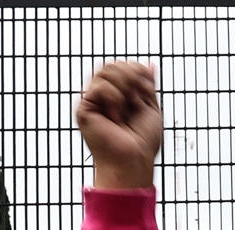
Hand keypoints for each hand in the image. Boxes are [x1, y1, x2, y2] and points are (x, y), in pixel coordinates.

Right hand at [76, 61, 161, 189]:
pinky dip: (114, 98)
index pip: (123, 66)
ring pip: (105, 71)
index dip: (137, 70)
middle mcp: (102, 97)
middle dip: (131, 77)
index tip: (147, 89)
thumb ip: (147, 85)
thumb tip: (150, 64)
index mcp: (118, 95)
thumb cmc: (143, 142)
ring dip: (123, 87)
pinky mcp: (84, 109)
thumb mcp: (150, 107)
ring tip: (126, 108)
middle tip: (137, 99)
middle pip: (113, 65)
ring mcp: (92, 101)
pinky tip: (115, 117)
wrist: (134, 160)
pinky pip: (100, 87)